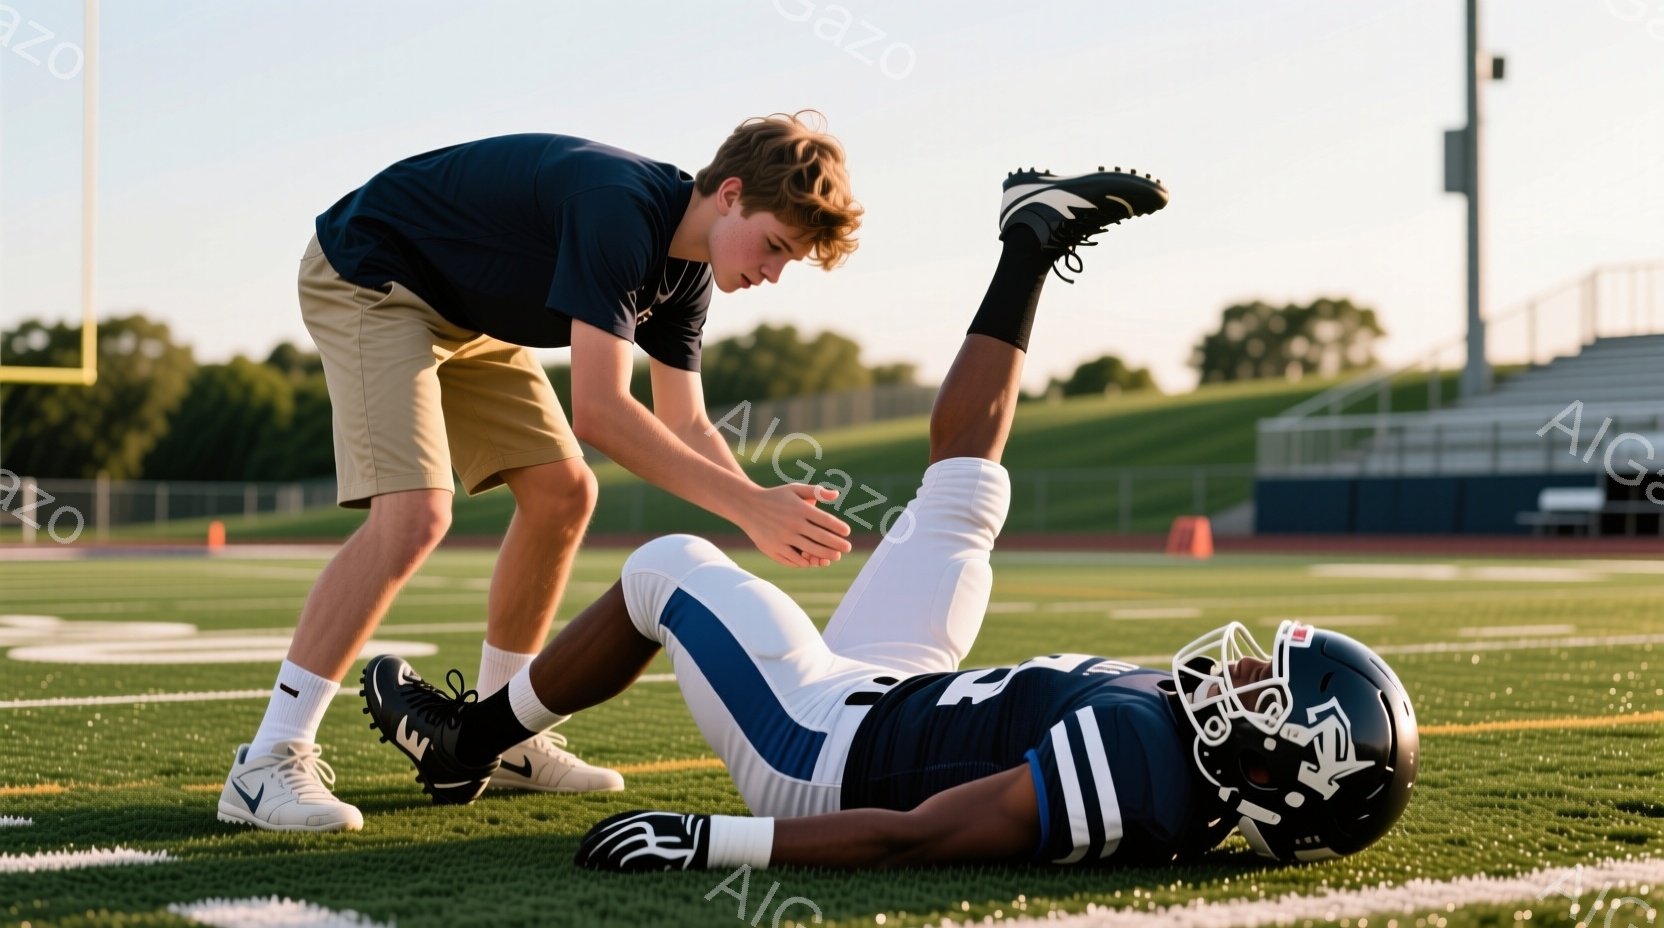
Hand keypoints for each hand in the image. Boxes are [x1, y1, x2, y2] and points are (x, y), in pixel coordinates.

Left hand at [576, 810, 711, 871]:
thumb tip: (618, 836)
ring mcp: (647, 837)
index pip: (609, 824)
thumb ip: (639, 825)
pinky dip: (614, 864)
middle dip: (590, 848)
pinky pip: (628, 858)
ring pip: (614, 848)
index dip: (593, 835)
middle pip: (608, 836)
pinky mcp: (653, 851)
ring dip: (597, 858)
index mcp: (641, 815)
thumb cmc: (682, 831)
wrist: (705, 836)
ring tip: (585, 867)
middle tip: (577, 859)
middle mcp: (641, 824)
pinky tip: (604, 870)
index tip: (582, 844)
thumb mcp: (657, 821)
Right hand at [737, 483, 851, 567]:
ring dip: (825, 555)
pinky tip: (813, 560)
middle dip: (837, 545)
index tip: (847, 532)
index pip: (826, 520)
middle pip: (821, 538)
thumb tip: (837, 495)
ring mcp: (783, 537)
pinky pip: (793, 559)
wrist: (747, 505)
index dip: (839, 528)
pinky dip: (805, 561)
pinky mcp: (773, 548)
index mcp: (800, 508)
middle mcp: (793, 523)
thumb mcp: (795, 489)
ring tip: (834, 556)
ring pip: (810, 551)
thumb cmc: (775, 496)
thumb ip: (816, 491)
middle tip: (847, 548)